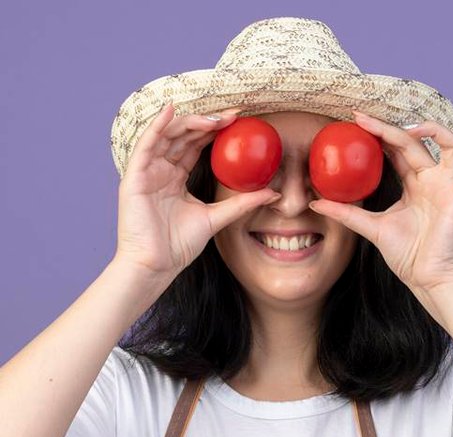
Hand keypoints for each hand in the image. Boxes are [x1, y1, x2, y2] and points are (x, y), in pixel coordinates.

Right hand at [114, 104, 280, 278]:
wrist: (155, 265)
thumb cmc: (178, 246)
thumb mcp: (216, 218)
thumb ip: (242, 204)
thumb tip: (274, 194)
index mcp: (176, 178)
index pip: (195, 146)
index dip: (214, 132)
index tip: (238, 122)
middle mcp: (160, 170)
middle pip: (183, 136)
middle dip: (207, 123)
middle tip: (232, 116)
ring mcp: (146, 171)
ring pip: (167, 135)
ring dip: (190, 123)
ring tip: (213, 119)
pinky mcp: (134, 176)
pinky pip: (145, 144)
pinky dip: (157, 126)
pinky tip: (171, 110)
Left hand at [308, 111, 452, 297]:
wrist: (426, 280)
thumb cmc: (406, 256)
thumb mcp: (371, 228)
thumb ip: (345, 214)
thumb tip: (314, 203)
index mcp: (414, 185)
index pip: (398, 151)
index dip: (380, 134)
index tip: (356, 122)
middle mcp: (433, 181)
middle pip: (416, 143)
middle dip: (391, 128)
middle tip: (364, 118)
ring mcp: (450, 188)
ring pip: (452, 146)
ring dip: (435, 131)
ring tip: (410, 128)